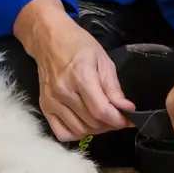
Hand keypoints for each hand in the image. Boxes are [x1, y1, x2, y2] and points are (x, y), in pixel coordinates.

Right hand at [16, 0, 134, 140]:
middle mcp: (64, 91)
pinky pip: (62, 133)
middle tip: (116, 115)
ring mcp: (52, 101)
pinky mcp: (44, 106)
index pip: (102, 111)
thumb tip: (127, 109)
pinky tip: (83, 123)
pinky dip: (76, 133)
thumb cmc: (78, 45)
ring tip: (101, 118)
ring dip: (95, 129)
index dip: (119, 119)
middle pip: (92, 122)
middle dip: (110, 123)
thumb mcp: (102, 59)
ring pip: (79, 130)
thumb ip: (113, 87)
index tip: (128, 118)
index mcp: (81, 76)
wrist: (48, 39)